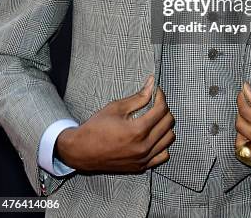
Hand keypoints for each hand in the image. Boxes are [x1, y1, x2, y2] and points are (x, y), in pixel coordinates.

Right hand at [55, 76, 174, 172]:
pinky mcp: (141, 167)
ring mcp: (143, 159)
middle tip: (155, 103)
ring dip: (165, 125)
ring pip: (169, 139)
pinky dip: (162, 144)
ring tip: (154, 118)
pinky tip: (154, 136)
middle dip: (164, 108)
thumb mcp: (116, 107)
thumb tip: (152, 84)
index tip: (156, 91)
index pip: (161, 109)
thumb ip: (138, 97)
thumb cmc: (96, 128)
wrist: (82, 151)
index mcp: (137, 130)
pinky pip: (163, 155)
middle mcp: (143, 146)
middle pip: (168, 123)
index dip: (160, 96)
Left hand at [235, 82, 250, 173]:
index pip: (246, 112)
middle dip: (241, 113)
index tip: (243, 93)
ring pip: (241, 145)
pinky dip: (249, 147)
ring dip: (243, 131)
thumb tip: (245, 90)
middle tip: (247, 106)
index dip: (241, 99)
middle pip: (241, 127)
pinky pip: (250, 158)